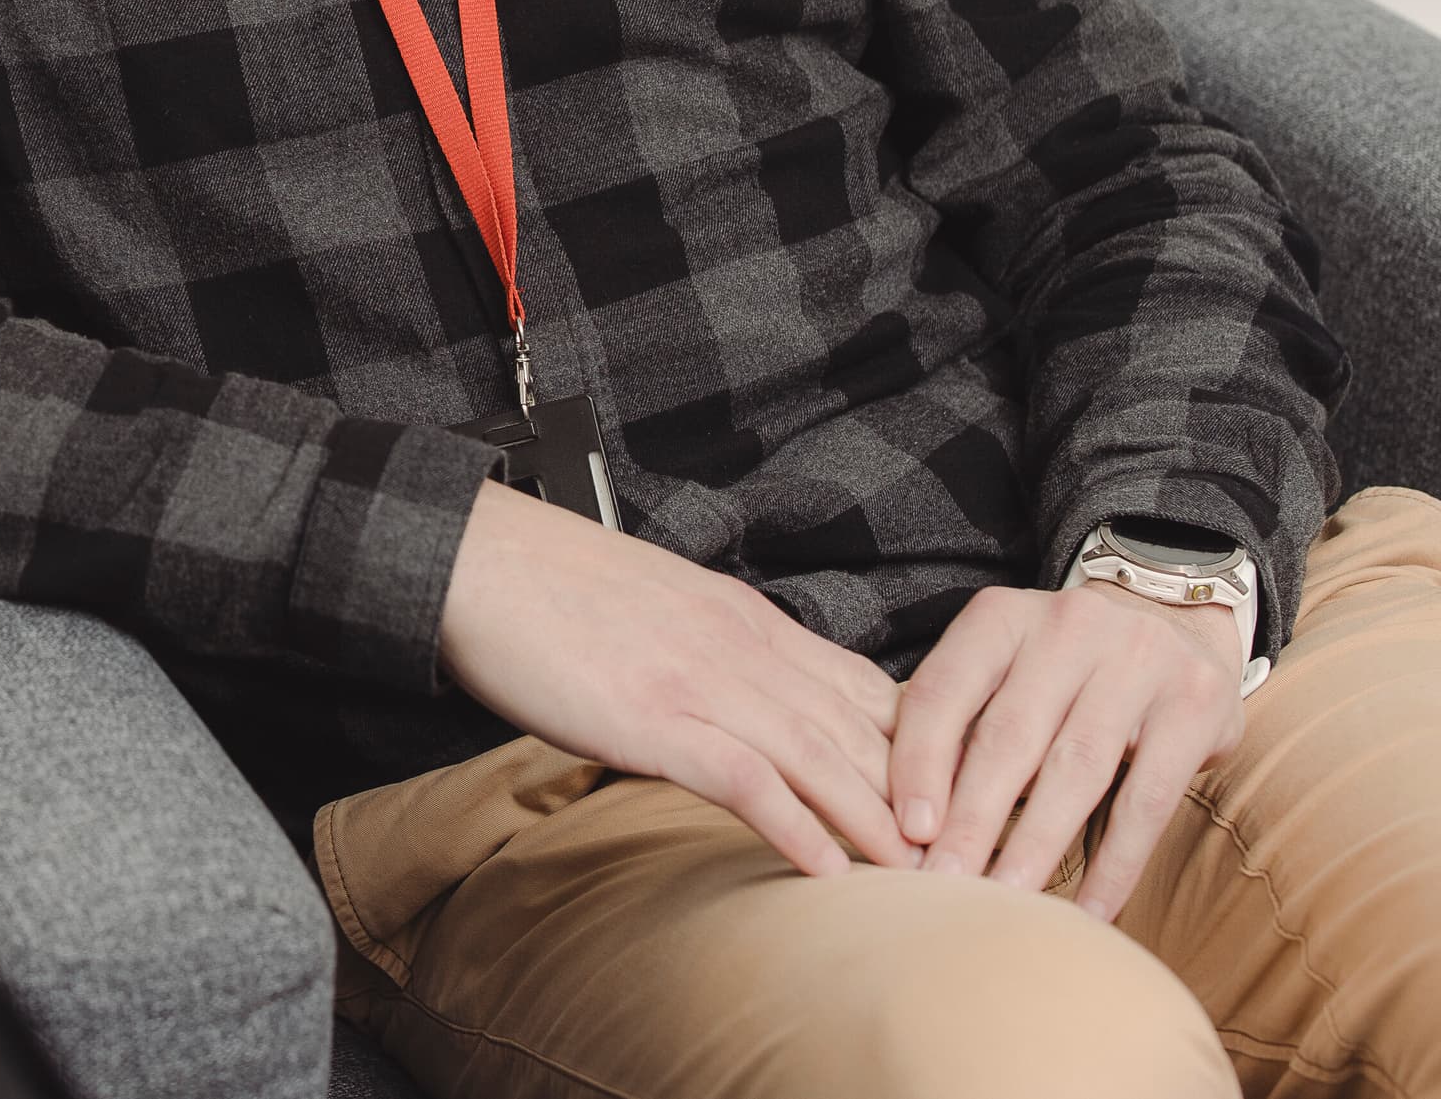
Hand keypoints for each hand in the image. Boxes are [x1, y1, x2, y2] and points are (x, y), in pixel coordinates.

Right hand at [435, 480, 914, 878]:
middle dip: (918, 796)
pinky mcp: (654, 717)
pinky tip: (826, 871)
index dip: (918, 747)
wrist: (479, 559)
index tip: (952, 797)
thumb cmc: (554, 588)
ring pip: (820, 757)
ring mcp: (701, 682)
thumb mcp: (661, 606)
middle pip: (859, 728)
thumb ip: (715, 648)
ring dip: (877, 824)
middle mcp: (742, 647)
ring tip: (920, 880)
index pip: (861, 686)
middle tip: (961, 855)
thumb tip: (747, 700)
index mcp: (747, 619)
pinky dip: (794, 827)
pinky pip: (744, 780)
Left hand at [888, 580, 1247, 921]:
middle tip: (945, 884)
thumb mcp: (1011, 671)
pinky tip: (1092, 912)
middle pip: (1008, 735)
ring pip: (1076, 768)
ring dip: (1036, 844)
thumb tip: (911, 823)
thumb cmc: (1067, 669)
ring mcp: (1138, 659)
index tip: (909, 831)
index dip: (920, 761)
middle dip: (972, 819)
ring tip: (1007, 902)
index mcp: (1003, 617)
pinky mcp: (1194, 704)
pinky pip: (1148, 799)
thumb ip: (964, 725)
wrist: (1176, 624)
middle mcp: (1068, 626)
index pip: (945, 689)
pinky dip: (1116, 863)